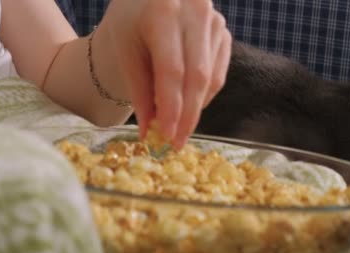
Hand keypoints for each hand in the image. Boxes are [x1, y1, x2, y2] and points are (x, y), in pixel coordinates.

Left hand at [100, 0, 231, 148]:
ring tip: (177, 127)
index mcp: (163, 9)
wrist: (145, 2)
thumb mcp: (126, 54)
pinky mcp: (223, 32)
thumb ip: (141, 93)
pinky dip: (203, 95)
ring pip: (211, 78)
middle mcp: (195, 9)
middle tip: (177, 143)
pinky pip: (218, 74)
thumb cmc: (129, 25)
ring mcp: (214, 20)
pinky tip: (188, 105)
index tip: (166, 136)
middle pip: (197, 76)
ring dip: (195, 108)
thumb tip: (150, 134)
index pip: (172, 69)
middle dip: (188, 115)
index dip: (171, 106)